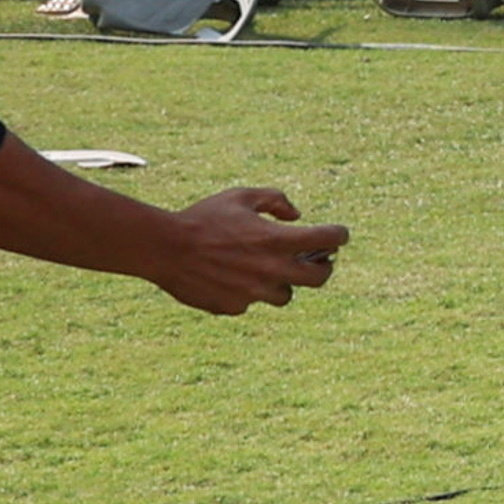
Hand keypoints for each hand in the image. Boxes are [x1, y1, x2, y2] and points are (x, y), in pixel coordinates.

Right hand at [148, 185, 349, 314]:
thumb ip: (274, 200)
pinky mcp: (234, 307)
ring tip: (269, 269)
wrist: (164, 248)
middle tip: (318, 261)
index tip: (339, 235)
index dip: (339, 235)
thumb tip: (297, 215)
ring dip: (283, 282)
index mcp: (277, 240)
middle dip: (323, 268)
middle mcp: (271, 270)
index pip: (328, 239)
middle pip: (319, 279)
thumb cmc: (204, 218)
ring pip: (285, 295)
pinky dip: (249, 292)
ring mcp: (253, 293)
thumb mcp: (240, 196)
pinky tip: (233, 278)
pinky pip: (252, 302)